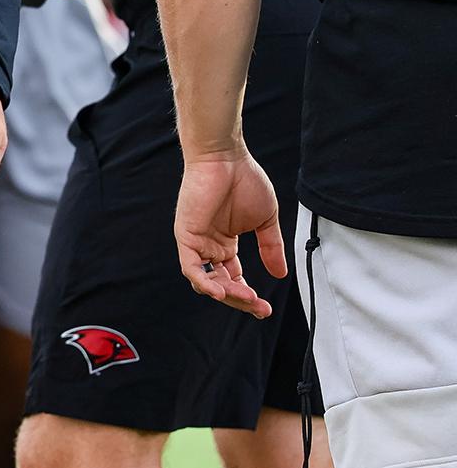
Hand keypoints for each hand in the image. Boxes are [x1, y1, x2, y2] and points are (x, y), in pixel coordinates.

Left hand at [174, 149, 285, 318]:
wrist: (226, 158)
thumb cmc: (244, 181)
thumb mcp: (265, 221)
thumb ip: (271, 247)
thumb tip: (281, 274)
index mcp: (225, 244)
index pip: (234, 278)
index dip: (248, 296)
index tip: (265, 309)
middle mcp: (209, 246)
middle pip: (220, 285)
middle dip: (241, 300)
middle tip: (260, 308)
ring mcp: (196, 242)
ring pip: (206, 281)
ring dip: (227, 294)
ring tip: (249, 299)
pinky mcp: (186, 235)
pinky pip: (191, 267)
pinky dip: (204, 282)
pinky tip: (221, 292)